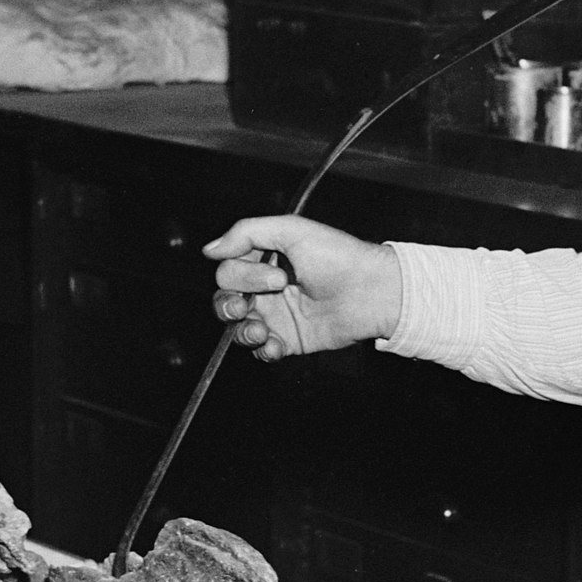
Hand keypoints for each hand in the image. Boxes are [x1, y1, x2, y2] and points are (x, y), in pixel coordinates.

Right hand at [206, 215, 402, 361]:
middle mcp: (266, 290)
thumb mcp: (292, 229)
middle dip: (229, 305)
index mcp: (264, 261)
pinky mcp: (291, 340)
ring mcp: (277, 316)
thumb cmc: (339, 257)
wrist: (372, 290)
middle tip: (251, 304)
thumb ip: (246, 233)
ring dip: (241, 332)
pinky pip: (263, 352)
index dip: (243, 275)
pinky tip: (274, 344)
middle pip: (225, 301)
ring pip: (238, 330)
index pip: (228, 272)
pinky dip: (263, 351)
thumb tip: (209, 249)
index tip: (275, 273)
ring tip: (260, 329)